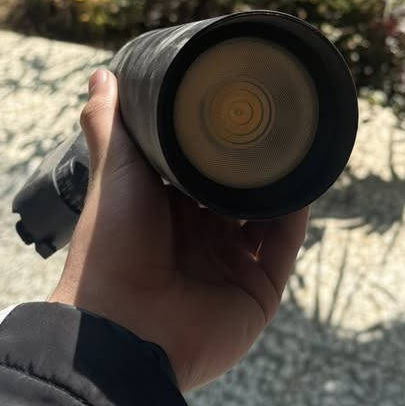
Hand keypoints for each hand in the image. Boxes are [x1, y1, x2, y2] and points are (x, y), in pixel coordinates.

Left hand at [49, 68, 308, 390]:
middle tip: (273, 116)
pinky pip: (284, 246)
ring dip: (280, 183)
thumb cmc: (110, 249)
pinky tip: (303, 180)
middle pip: (236, 191)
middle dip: (253, 160)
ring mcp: (230, 266)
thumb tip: (101, 75)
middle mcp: (198, 238)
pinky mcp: (258, 291)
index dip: (214, 140)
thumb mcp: (113, 176)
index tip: (233, 101)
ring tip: (295, 141)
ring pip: (267, 215)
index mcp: (163, 212)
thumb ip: (111, 127)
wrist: (124, 330)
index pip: (197, 170)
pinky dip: (295, 214)